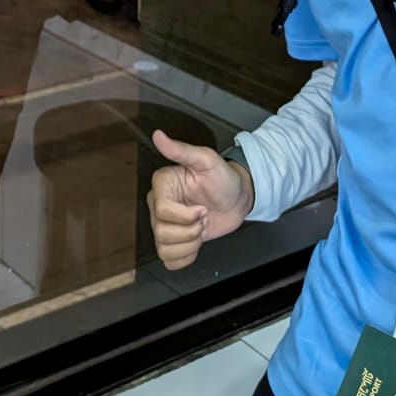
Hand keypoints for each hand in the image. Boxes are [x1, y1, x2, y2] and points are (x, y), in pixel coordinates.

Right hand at [147, 131, 253, 269]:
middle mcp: (158, 205)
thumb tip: (159, 135)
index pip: (161, 211)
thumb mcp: (207, 160)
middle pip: (161, 232)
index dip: (185, 216)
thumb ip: (181, 150)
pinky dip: (186, 257)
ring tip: (200, 228)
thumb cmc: (224, 178)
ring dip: (190, 244)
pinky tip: (196, 243)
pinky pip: (169, 260)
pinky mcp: (174, 242)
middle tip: (204, 217)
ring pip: (164, 248)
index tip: (203, 209)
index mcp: (162, 185)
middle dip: (191, 230)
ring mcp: (165, 225)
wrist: (237, 199)